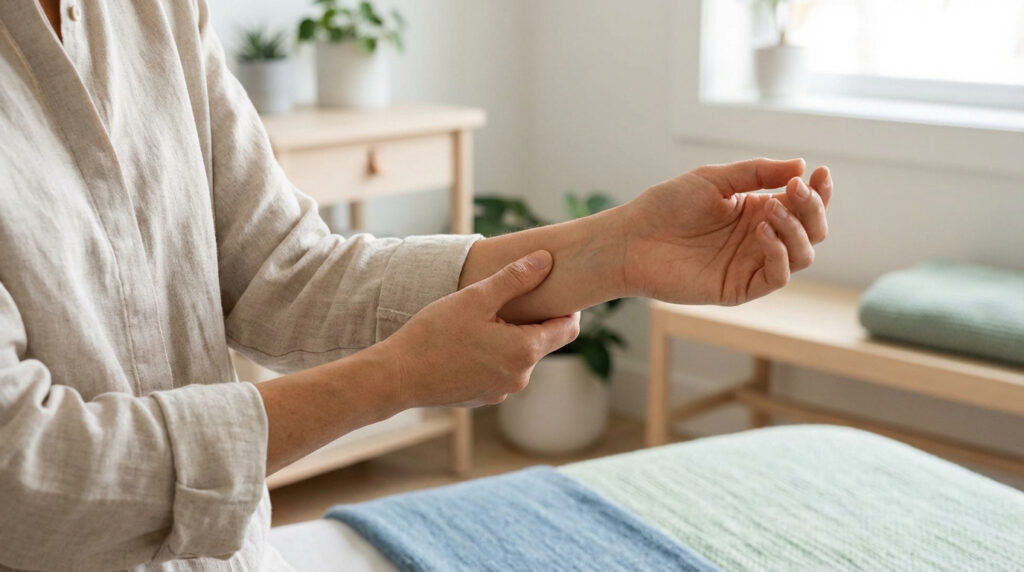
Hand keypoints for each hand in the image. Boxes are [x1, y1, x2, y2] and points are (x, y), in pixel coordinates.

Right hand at [377, 250, 580, 407]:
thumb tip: (546, 261)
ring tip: (480, 319)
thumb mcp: (476, 298)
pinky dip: (491, 355)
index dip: (567, 306)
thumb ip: (515, 279)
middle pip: (542, 341)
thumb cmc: (435, 335)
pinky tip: (466, 342)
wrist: (397, 377)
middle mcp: (521, 377)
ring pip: (518, 356)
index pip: (568, 328)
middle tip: (507, 297)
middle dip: (531, 319)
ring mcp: (502, 391)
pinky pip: (498, 370)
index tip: (555, 288)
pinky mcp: (483, 397)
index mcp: (525, 351)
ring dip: (509, 337)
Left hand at [620, 158, 831, 305]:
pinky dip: (779, 253)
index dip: (819, 191)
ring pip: (803, 255)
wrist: (632, 238)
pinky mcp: (739, 288)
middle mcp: (760, 239)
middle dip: (812, 208)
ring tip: (771, 209)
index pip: (803, 205)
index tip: (820, 172)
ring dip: (796, 229)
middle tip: (795, 189)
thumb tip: (802, 166)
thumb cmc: (667, 206)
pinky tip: (761, 230)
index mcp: (758, 212)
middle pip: (812, 231)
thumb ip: (758, 173)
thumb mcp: (715, 179)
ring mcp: (751, 265)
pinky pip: (777, 276)